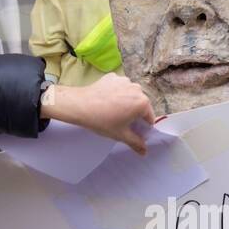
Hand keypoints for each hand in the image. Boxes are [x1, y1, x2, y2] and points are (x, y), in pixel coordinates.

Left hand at [41, 72, 156, 155]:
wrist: (80, 105)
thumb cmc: (101, 121)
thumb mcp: (121, 135)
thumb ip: (136, 143)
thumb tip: (144, 151)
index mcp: (142, 103)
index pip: (149, 118)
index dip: (142, 127)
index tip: (132, 130)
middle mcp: (137, 88)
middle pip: (140, 105)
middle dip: (134, 113)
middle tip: (120, 121)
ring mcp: (125, 80)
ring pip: (130, 95)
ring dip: (125, 102)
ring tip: (112, 110)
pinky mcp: (114, 77)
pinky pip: (120, 87)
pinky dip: (116, 93)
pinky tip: (106, 100)